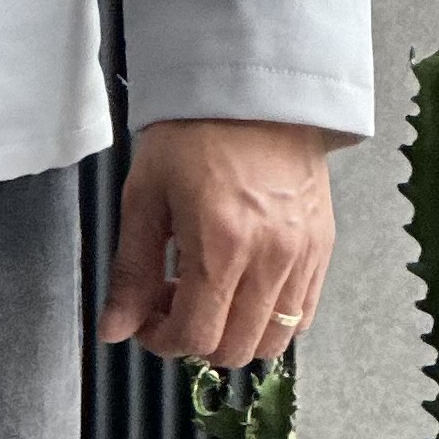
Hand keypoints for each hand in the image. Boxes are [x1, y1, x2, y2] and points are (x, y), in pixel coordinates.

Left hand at [97, 118, 336, 366]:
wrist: (255, 88)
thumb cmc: (197, 132)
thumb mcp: (145, 199)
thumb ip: (131, 273)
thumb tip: (115, 329)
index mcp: (221, 246)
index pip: (195, 336)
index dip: (162, 342)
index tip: (146, 321)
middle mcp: (270, 258)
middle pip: (234, 350)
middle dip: (195, 340)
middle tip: (174, 305)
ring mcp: (303, 255)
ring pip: (272, 341)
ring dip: (234, 336)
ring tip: (211, 297)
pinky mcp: (322, 247)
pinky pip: (301, 314)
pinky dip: (269, 319)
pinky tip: (243, 290)